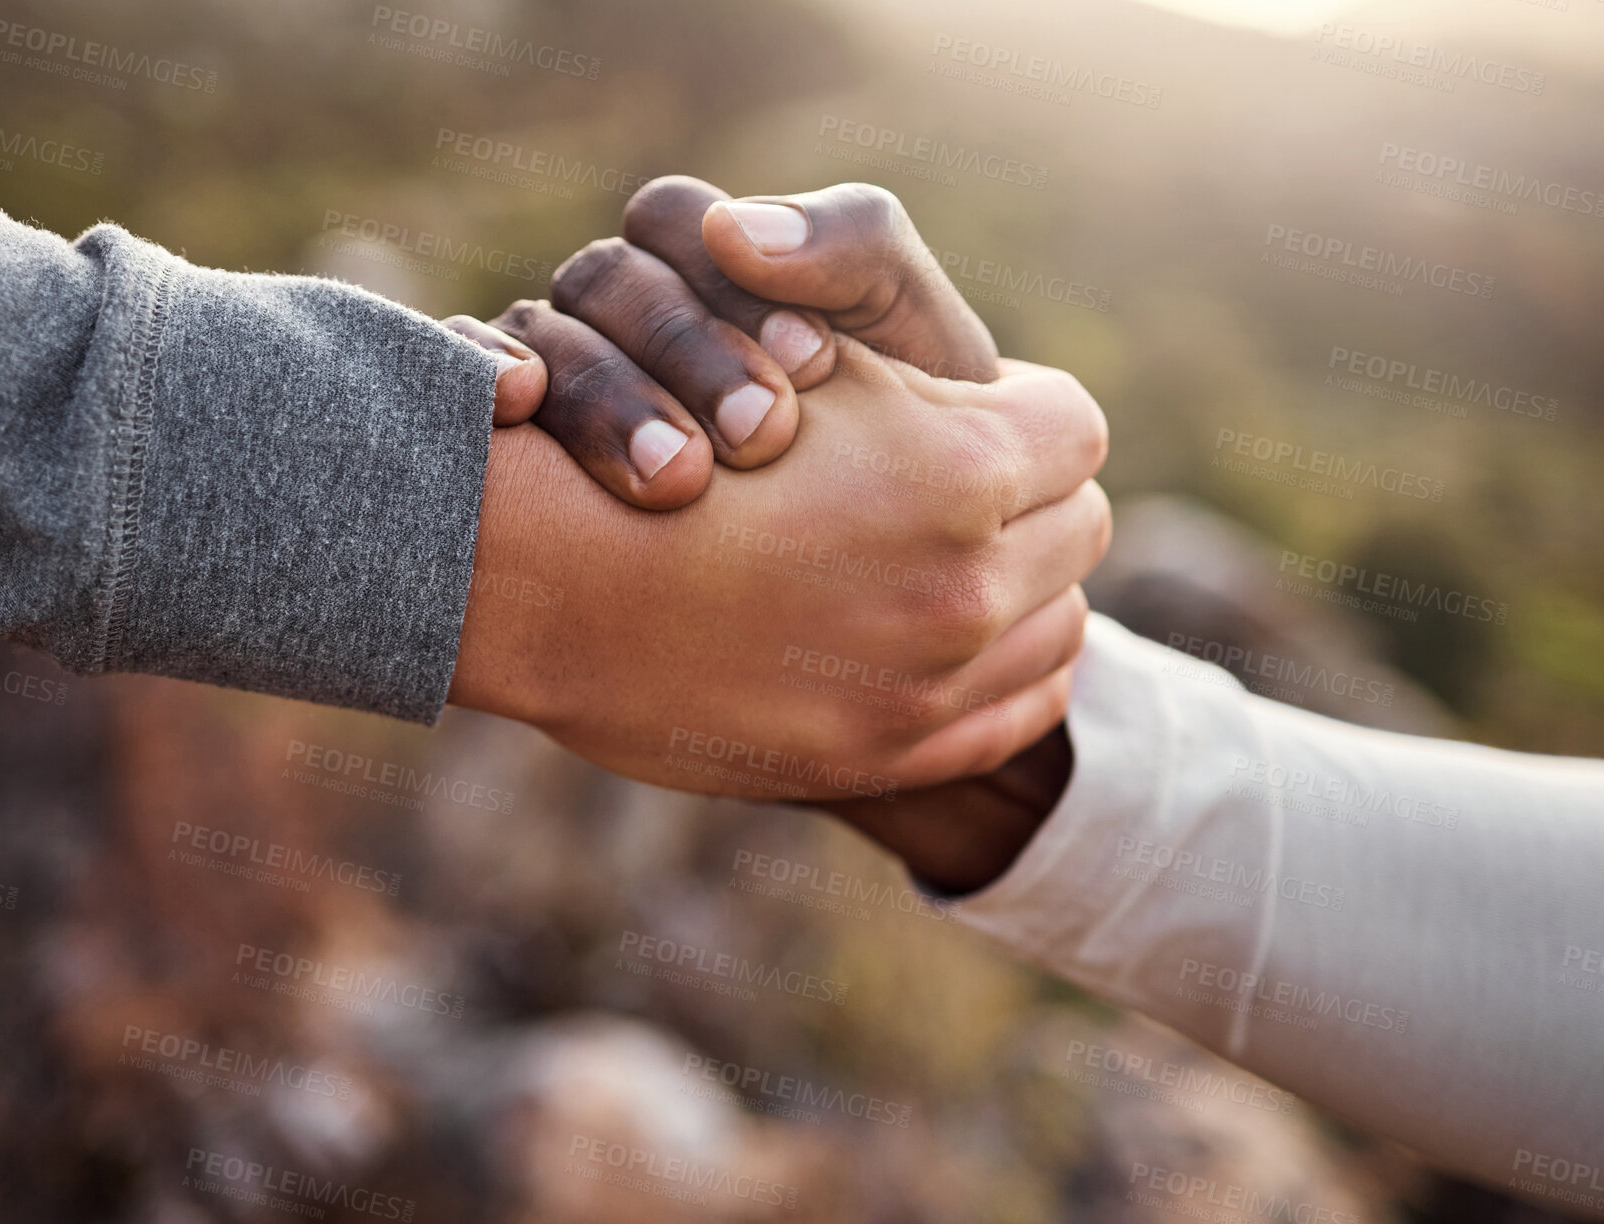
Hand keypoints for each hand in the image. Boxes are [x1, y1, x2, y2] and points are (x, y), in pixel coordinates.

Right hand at [554, 176, 1106, 886]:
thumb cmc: (662, 440)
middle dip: (1037, 493)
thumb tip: (1004, 399)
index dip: (1026, 406)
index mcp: (959, 469)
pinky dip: (1012, 670)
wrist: (544, 585)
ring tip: (964, 560)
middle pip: (1083, 521)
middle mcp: (965, 586)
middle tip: (974, 484)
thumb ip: (913, 363)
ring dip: (1030, 583)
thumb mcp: (799, 358)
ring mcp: (932, 685)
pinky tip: (963, 641)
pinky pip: (1025, 709)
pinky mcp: (894, 756)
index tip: (983, 411)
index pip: (1074, 422)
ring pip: (1065, 619)